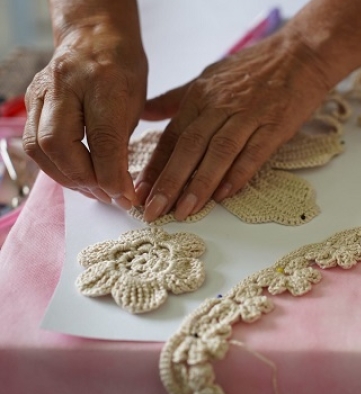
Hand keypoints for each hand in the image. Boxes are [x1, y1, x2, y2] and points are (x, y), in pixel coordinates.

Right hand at [23, 20, 147, 208]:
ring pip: (39, 147)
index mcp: (102, 80)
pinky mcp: (30, 102)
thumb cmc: (123, 69)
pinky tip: (78, 177)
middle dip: (84, 179)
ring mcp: (40, 92)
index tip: (126, 197)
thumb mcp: (137, 101)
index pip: (102, 137)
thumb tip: (119, 188)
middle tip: (109, 196)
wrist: (95, 37)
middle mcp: (64, 84)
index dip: (112, 174)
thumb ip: (124, 141)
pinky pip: (34, 144)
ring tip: (95, 191)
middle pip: (58, 143)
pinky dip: (56, 166)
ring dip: (67, 178)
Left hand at [136, 30, 332, 221]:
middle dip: (169, 182)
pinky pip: (254, 152)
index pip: (172, 136)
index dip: (155, 166)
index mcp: (202, 95)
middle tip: (154, 211)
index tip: (140, 192)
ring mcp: (249, 115)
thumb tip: (145, 112)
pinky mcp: (276, 124)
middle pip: (189, 147)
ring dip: (200, 184)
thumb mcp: (211, 76)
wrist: (302, 54)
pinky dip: (239, 173)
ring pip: (219, 152)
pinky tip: (225, 195)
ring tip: (185, 211)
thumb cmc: (257, 67)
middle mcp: (221, 105)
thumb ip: (177, 98)